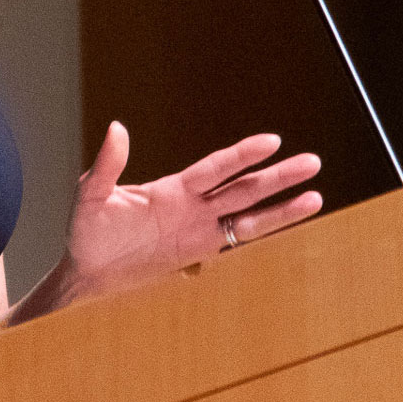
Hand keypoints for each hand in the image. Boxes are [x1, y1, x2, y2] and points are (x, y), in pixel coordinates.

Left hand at [62, 123, 321, 296]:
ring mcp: (199, 232)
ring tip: (316, 197)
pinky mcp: (198, 256)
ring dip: (281, 209)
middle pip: (243, 188)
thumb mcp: (92, 195)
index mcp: (172, 189)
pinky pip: (236, 244)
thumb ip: (108, 165)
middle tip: (313, 162)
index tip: (273, 141)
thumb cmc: (87, 232)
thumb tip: (117, 128)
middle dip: (277, 176)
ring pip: (249, 216)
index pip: (216, 168)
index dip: (243, 155)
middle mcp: (193, 207)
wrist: (86, 273)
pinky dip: (262, 236)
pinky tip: (289, 227)